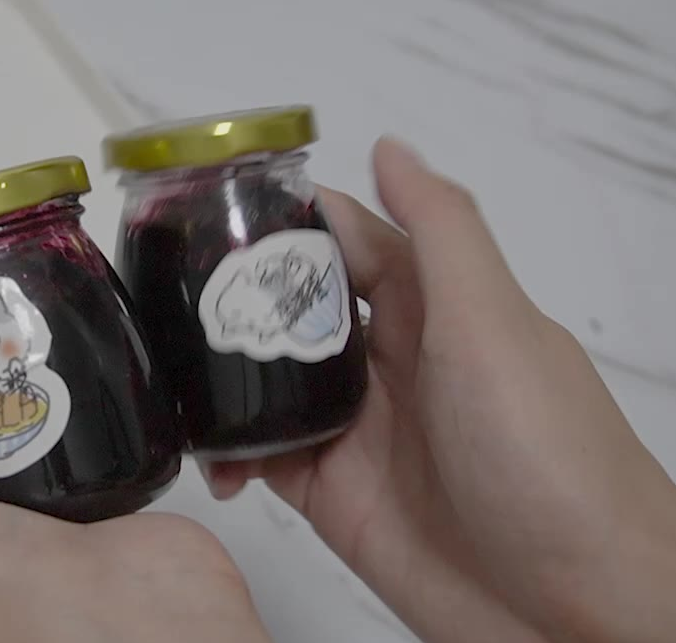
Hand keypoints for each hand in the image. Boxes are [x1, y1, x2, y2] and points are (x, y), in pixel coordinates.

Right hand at [202, 138, 675, 642]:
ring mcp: (358, 430)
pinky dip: (228, 453)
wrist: (574, 610)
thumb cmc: (548, 458)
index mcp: (435, 310)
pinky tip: (212, 458)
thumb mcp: (493, 325)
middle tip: (167, 295)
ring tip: (169, 373)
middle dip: (236, 299)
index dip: (288, 221)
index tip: (214, 207)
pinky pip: (262, 458)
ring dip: (220, 379)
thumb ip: (440, 234)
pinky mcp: (333, 494)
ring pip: (268, 385)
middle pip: (296, 312)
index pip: (348, 243)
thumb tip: (389, 146)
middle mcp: (391, 363)